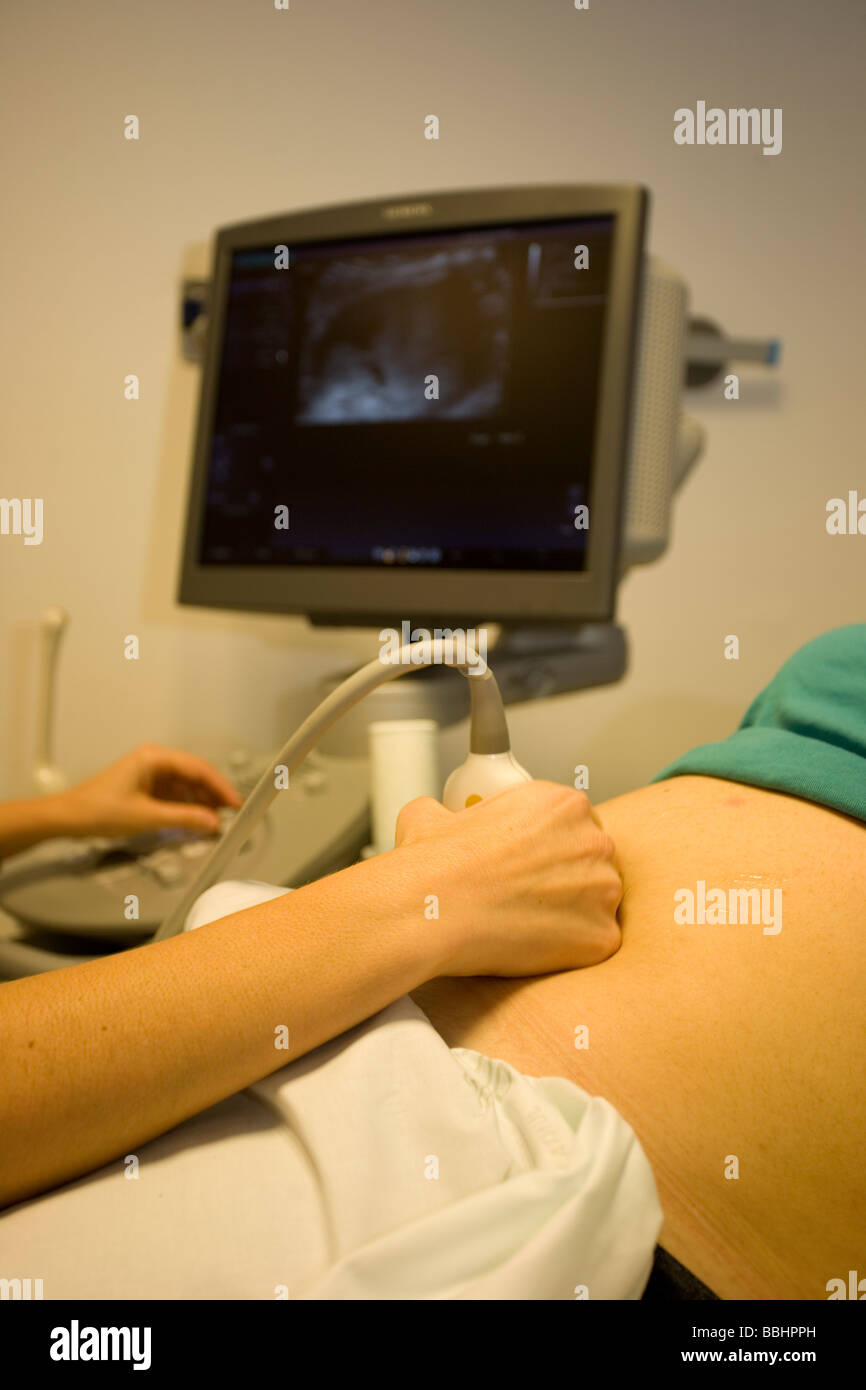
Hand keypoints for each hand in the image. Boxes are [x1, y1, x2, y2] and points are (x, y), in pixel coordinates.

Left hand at [58, 744, 242, 838]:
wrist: (69, 818)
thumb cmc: (100, 810)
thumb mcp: (147, 817)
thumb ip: (184, 819)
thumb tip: (214, 823)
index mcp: (154, 757)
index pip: (198, 768)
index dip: (220, 786)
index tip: (236, 803)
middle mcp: (155, 760)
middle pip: (195, 775)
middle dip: (214, 795)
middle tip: (233, 814)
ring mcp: (151, 774)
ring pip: (187, 786)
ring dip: (202, 803)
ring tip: (218, 821)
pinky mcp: (147, 788)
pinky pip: (175, 795)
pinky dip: (188, 808)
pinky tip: (198, 821)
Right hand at [394, 780, 621, 976]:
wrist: (432, 910)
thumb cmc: (434, 864)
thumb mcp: (432, 816)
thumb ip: (451, 811)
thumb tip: (437, 816)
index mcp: (563, 804)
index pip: (574, 826)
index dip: (549, 848)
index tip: (530, 864)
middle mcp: (593, 840)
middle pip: (592, 862)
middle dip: (565, 879)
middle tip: (527, 897)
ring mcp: (604, 889)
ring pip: (596, 903)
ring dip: (570, 913)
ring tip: (525, 923)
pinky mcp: (602, 935)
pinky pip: (594, 942)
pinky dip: (569, 948)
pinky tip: (533, 945)